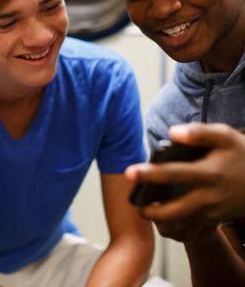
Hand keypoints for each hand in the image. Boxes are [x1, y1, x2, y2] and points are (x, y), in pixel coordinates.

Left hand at [126, 123, 244, 228]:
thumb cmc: (241, 153)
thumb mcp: (224, 136)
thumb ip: (198, 133)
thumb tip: (172, 132)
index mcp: (208, 174)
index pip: (173, 174)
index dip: (149, 174)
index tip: (129, 172)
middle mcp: (209, 197)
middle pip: (174, 210)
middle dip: (151, 211)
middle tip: (134, 206)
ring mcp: (213, 212)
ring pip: (182, 224)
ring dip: (161, 221)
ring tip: (144, 212)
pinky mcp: (215, 220)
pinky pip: (191, 228)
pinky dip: (174, 225)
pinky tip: (161, 217)